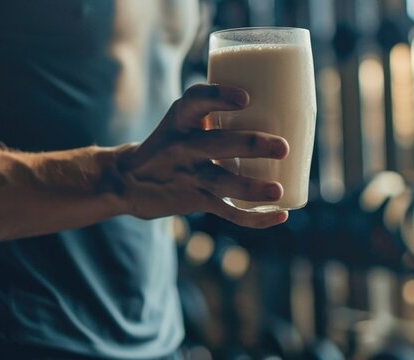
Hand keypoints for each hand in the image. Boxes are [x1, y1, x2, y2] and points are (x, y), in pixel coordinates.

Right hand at [114, 84, 289, 227]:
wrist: (130, 180)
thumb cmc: (172, 141)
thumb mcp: (183, 119)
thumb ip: (217, 109)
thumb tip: (278, 95)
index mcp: (182, 118)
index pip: (197, 100)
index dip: (219, 96)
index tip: (245, 98)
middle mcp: (183, 145)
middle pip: (218, 144)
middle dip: (251, 146)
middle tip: (283, 147)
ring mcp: (189, 175)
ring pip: (222, 182)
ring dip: (251, 188)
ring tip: (277, 190)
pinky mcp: (195, 200)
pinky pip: (226, 211)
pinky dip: (254, 218)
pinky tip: (280, 214)